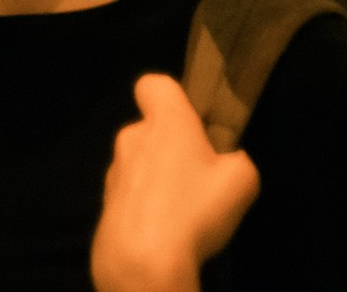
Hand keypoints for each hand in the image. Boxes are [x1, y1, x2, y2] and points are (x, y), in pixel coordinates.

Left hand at [91, 73, 259, 291]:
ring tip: (183, 213)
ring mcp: (113, 174)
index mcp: (164, 122)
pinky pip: (130, 198)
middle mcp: (132, 138)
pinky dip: (144, 209)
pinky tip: (164, 234)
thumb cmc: (194, 210)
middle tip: (198, 178)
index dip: (171, 97)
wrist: (141, 262)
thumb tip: (225, 163)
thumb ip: (236, 161)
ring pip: (139, 165)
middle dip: (170, 147)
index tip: (190, 122)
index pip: (153, 84)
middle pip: (150, 130)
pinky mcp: (104, 207)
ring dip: (156, 179)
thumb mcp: (241, 181)